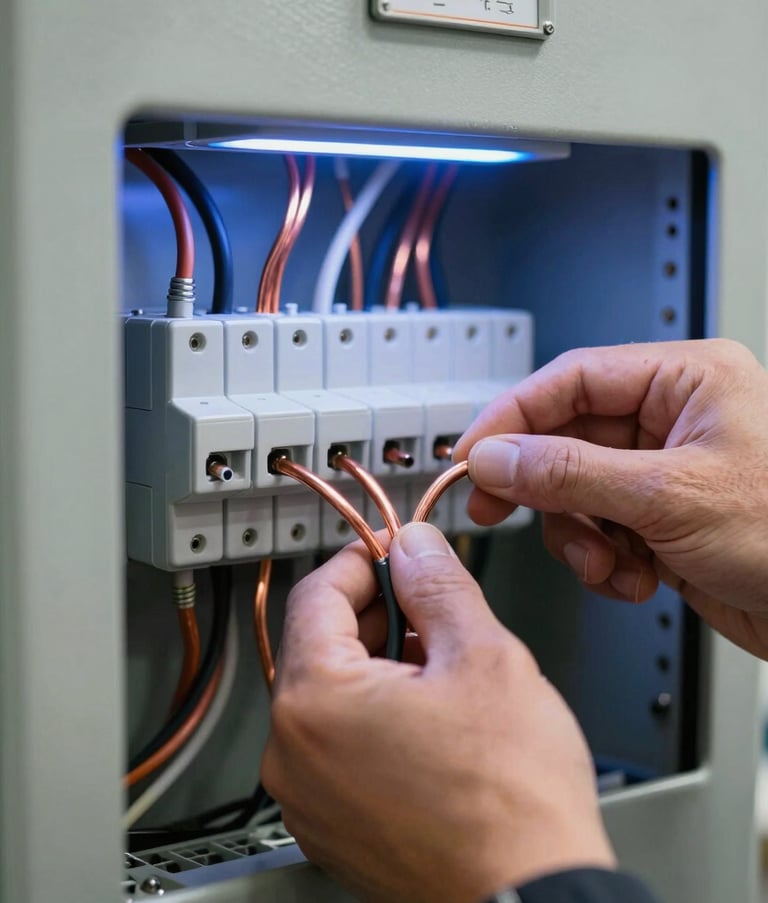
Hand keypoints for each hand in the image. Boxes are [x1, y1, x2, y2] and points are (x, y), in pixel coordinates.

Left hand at [262, 522, 614, 902]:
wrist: (532, 899)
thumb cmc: (512, 802)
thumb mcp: (484, 657)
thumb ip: (438, 586)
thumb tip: (414, 548)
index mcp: (316, 702)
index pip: (317, 594)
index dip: (363, 560)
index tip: (395, 551)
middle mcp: (293, 755)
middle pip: (320, 645)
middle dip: (376, 612)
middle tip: (430, 604)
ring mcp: (309, 799)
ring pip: (331, 697)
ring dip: (378, 665)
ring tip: (442, 666)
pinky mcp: (332, 828)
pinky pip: (338, 748)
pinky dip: (374, 717)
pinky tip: (430, 719)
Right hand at [454, 339, 767, 658]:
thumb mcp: (669, 496)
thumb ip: (571, 472)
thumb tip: (499, 455)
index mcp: (686, 380)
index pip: (570, 381)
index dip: (512, 416)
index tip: (471, 453)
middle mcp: (671, 420)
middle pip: (565, 439)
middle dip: (542, 487)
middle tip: (495, 508)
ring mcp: (664, 474)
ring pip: (575, 492)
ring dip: (579, 536)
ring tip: (607, 562)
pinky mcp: (661, 520)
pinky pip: (599, 530)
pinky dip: (605, 561)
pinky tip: (637, 578)